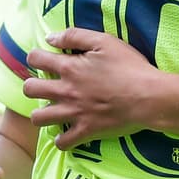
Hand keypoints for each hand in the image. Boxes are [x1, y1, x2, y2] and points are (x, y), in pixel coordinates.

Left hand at [24, 28, 159, 149]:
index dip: (36, 57)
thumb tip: (51, 38)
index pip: (36, 59)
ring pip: (38, 118)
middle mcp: (65, 91)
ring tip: (53, 110)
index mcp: (69, 67)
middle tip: (46, 85)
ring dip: (42, 113)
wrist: (148, 96)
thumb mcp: (105, 41)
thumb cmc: (130, 66)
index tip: (44, 59)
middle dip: (33, 85)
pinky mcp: (85, 131)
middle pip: (30, 90)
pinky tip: (68, 131)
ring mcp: (73, 113)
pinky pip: (62, 142)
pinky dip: (62, 139)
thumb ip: (75, 36)